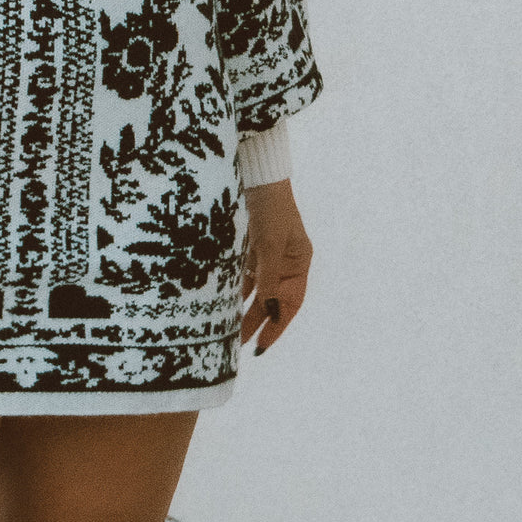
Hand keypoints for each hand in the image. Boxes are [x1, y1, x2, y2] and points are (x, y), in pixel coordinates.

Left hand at [240, 177, 312, 355]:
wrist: (256, 175)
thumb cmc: (270, 207)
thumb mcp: (270, 244)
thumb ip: (268, 278)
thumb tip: (269, 311)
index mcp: (298, 262)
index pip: (289, 302)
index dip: (276, 326)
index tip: (261, 345)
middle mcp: (285, 261)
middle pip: (271, 299)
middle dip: (256, 321)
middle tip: (238, 345)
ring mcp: (267, 254)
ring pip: (255, 288)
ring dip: (243, 307)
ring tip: (228, 330)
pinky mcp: (250, 246)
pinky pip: (243, 273)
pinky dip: (234, 287)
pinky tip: (222, 301)